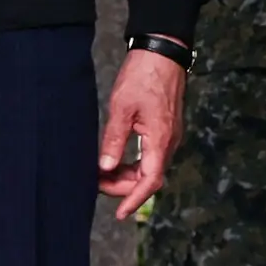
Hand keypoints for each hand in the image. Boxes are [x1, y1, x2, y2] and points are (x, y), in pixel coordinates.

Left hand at [98, 47, 188, 211]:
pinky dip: (133, 164)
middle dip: (124, 187)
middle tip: (96, 183)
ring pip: (149, 167)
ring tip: (102, 173)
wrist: (162, 51)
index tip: (120, 213)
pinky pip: (150, 155)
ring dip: (127, 176)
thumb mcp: (122, 107)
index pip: (150, 180)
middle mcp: (169, 142)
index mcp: (160, 139)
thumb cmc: (143, 75)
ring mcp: (169, 135)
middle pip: (149, 177)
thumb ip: (114, 139)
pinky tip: (116, 159)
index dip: (134, 200)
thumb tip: (106, 167)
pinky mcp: (165, 128)